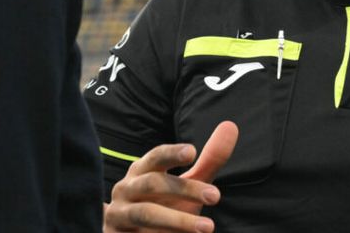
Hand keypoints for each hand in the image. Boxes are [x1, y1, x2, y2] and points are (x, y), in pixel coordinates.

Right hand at [104, 121, 238, 232]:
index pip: (156, 157)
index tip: (192, 152)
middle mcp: (126, 189)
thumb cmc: (163, 205)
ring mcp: (119, 214)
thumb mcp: (188, 185)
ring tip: (208, 228)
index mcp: (142, 170)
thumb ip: (209, 160)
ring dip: (177, 220)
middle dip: (185, 189)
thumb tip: (231, 126)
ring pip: (145, 213)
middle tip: (216, 196)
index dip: (172, 153)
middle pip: (152, 183)